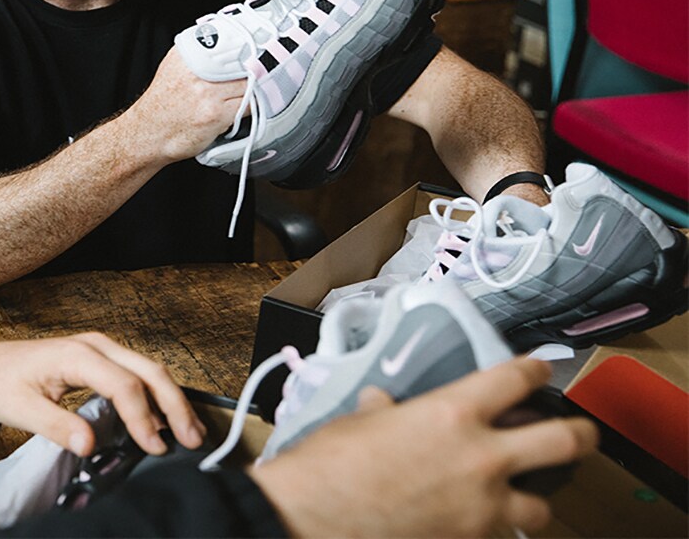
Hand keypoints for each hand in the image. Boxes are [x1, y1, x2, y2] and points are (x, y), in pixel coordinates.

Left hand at [0, 332, 206, 456]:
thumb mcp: (20, 410)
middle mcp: (95, 345)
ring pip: (148, 370)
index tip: (153, 447)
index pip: (123, 384)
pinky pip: (136, 375)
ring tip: (190, 432)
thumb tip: (91, 445)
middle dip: (174, 405)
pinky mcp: (100, 359)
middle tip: (193, 439)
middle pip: (148, 371)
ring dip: (170, 400)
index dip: (142, 417)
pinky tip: (165, 420)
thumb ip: (57, 426)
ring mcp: (100, 349)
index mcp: (77, 354)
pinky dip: (156, 397)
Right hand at [124, 47, 249, 161]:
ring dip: (254, 90)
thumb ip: (199, 55)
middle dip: (255, 69)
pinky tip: (242, 108)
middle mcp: (197, 70)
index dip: (250, 47)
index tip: (261, 49)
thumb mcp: (174, 68)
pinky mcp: (215, 114)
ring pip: (249, 84)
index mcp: (188, 53)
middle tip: (260, 73)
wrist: (148, 134)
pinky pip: (248, 105)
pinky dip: (251, 106)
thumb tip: (230, 47)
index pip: (231, 40)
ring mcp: (207, 93)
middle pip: (244, 62)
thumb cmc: (163, 106)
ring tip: (245, 95)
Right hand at [249, 357, 597, 537]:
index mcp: (452, 413)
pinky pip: (500, 536)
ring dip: (534, 498)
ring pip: (542, 506)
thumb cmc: (328, 467)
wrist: (312, 519)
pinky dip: (494, 528)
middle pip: (564, 442)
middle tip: (578, 434)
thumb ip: (385, 412)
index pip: (515, 380)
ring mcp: (481, 508)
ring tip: (521, 495)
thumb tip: (382, 406)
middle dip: (580, 435)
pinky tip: (476, 521)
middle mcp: (481, 458)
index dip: (535, 370)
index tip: (540, 369)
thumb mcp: (358, 423)